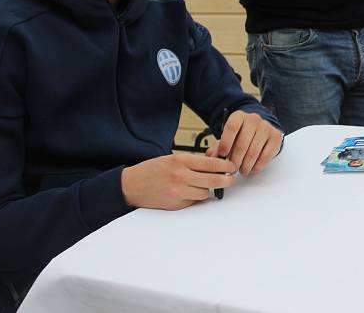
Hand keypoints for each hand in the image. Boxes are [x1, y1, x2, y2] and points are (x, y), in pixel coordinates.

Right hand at [121, 153, 235, 209]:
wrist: (131, 185)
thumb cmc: (153, 169)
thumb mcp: (173, 158)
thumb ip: (193, 161)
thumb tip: (216, 162)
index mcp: (181, 160)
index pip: (212, 164)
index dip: (226, 166)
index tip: (232, 166)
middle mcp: (181, 176)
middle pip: (214, 180)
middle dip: (226, 180)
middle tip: (231, 179)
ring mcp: (179, 192)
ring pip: (206, 193)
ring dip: (209, 189)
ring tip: (205, 184)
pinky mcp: (176, 204)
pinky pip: (194, 201)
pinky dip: (196, 197)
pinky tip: (191, 191)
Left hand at [206, 111, 281, 174]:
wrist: (259, 129)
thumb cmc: (241, 135)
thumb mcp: (228, 137)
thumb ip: (218, 146)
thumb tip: (212, 156)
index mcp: (239, 116)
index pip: (232, 127)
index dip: (226, 143)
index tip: (222, 155)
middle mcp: (254, 119)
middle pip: (242, 143)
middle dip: (235, 160)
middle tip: (232, 169)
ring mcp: (266, 127)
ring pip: (254, 152)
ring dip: (246, 166)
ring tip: (242, 170)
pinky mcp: (275, 137)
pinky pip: (266, 156)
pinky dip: (257, 166)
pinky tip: (252, 168)